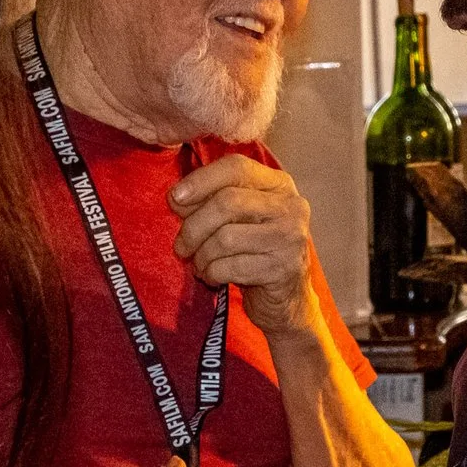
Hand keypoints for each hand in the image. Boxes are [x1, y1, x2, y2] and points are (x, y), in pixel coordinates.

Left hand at [169, 156, 316, 339]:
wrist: (286, 299)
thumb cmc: (254, 252)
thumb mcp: (235, 220)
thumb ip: (208, 202)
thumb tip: (177, 197)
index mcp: (279, 185)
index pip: (236, 167)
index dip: (201, 180)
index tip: (174, 198)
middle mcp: (291, 206)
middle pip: (227, 202)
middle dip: (194, 227)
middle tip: (181, 246)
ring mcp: (290, 238)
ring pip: (225, 238)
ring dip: (202, 255)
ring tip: (200, 264)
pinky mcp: (283, 269)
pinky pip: (230, 267)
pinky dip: (212, 273)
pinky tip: (213, 277)